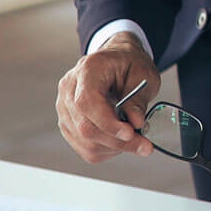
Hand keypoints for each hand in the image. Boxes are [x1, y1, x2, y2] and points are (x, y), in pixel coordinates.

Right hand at [55, 32, 159, 163]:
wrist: (116, 61)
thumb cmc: (129, 64)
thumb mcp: (143, 74)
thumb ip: (138, 99)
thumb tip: (136, 123)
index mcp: (87, 70)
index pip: (86, 103)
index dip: (107, 123)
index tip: (131, 133)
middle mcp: (69, 89)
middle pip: (85, 127)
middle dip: (117, 141)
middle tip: (145, 146)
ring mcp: (65, 108)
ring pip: (84, 141)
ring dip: (114, 148)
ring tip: (136, 142)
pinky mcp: (68, 123)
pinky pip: (84, 147)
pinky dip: (106, 150)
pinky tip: (120, 140)